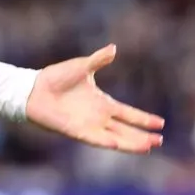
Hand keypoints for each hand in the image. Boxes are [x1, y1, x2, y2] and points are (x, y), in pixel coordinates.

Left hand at [26, 44, 163, 153]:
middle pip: (126, 130)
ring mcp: (88, 125)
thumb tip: (113, 48)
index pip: (128, 113)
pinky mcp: (76, 131)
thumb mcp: (82, 66)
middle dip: (142, 136)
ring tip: (148, 147)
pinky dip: (106, 141)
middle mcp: (98, 117)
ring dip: (130, 143)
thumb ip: (99, 60)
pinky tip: (119, 144)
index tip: (161, 123)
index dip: (143, 119)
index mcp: (102, 103)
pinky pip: (94, 139)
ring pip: (115, 138)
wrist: (34, 88)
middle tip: (159, 141)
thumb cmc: (56, 77)